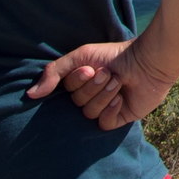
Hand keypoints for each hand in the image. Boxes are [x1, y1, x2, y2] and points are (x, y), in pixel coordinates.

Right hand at [27, 39, 178, 130]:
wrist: (149, 61)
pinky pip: (104, 123)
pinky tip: (121, 98)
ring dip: (104, 95)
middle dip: (93, 87)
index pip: (66, 90)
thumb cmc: (116, 55)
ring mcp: (105, 107)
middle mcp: (92, 95)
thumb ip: (54, 72)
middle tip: (108, 74)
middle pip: (77, 102)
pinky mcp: (119, 118)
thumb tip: (30, 95)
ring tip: (118, 82)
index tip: (91, 68)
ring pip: (89, 113)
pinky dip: (111, 110)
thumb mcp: (82, 56)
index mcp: (82, 82)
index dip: (77, 81)